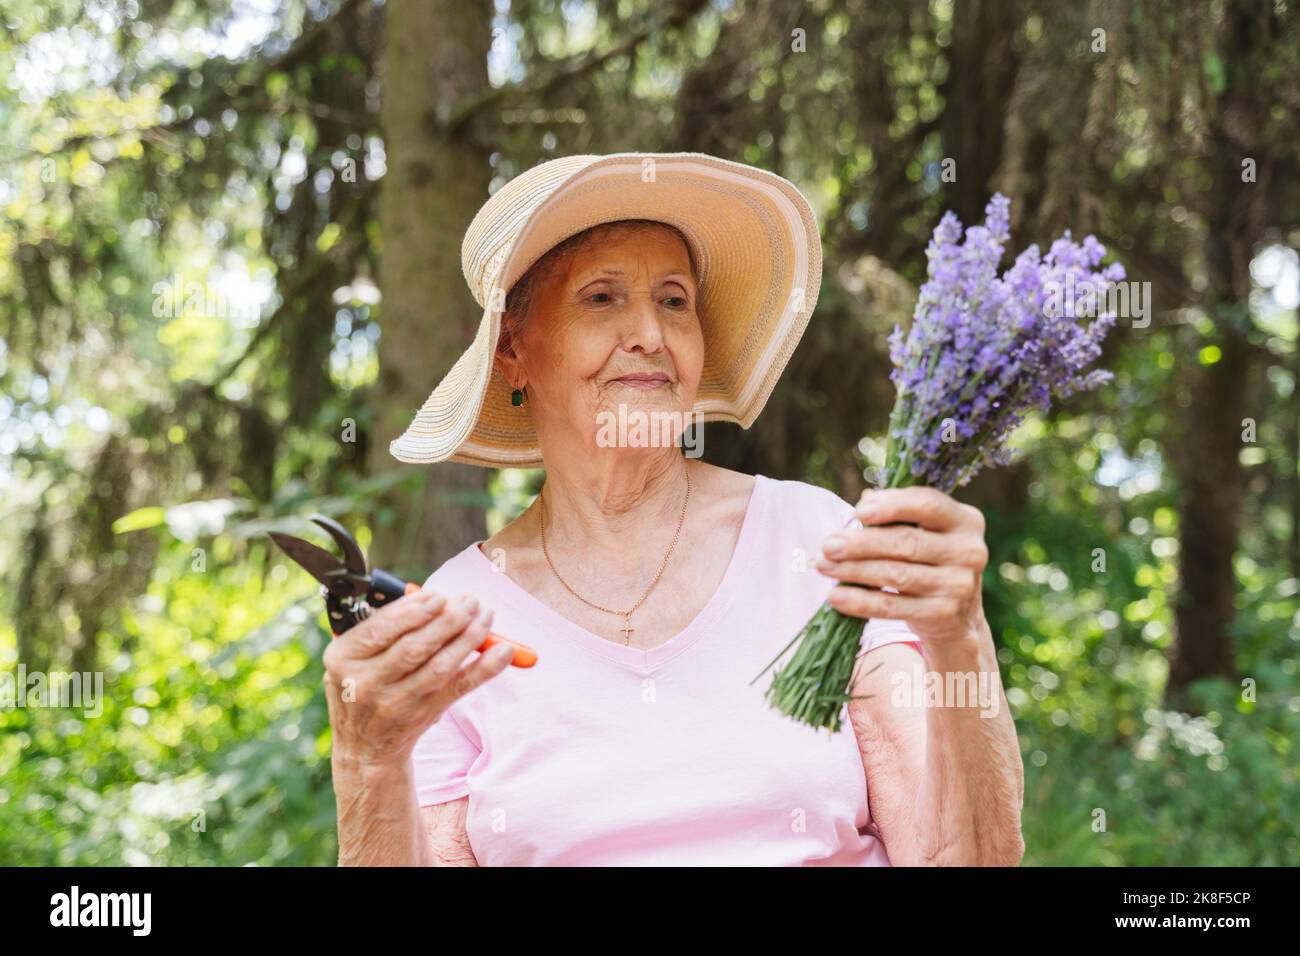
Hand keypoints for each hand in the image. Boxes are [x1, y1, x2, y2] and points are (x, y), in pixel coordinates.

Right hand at [322, 590, 511, 770]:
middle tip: (469, 601)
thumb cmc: (364, 684)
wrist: (363, 747)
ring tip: (485, 616)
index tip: (438, 596)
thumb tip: (437, 599)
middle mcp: (365, 684)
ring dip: (468, 638)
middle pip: (414, 647)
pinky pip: (458, 688)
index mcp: (343, 659)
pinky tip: (503, 651)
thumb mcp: (357, 656)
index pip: (380, 629)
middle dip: (447, 620)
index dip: (413, 610)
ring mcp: (394, 704)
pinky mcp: (422, 716)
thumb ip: (388, 627)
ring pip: (439, 667)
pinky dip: (484, 669)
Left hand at [815, 487, 988, 647]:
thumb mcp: (923, 533)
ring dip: (853, 570)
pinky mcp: (944, 614)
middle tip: (828, 545)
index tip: (859, 511)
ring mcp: (959, 584)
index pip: (928, 504)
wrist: (957, 617)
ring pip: (896, 574)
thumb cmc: (929, 561)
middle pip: (907, 542)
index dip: (892, 505)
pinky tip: (836, 597)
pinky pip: (893, 606)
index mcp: (965, 520)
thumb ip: (897, 516)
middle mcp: (970, 551)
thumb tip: (863, 502)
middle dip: (861, 543)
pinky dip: (860, 601)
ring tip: (824, 567)